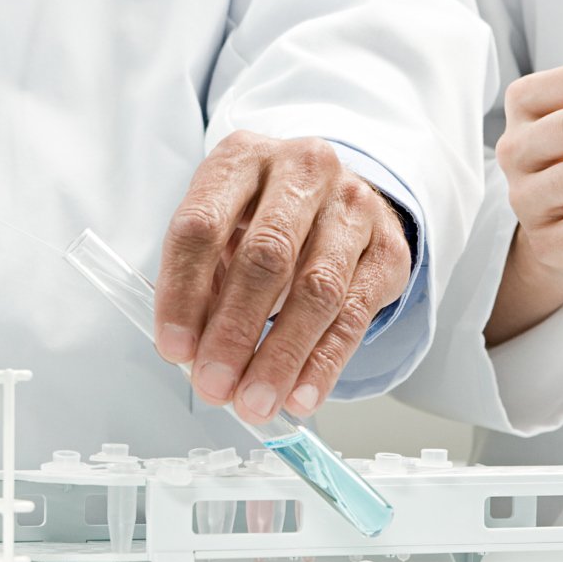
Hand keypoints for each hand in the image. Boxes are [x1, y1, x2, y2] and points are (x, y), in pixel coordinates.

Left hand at [155, 131, 411, 422]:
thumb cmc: (264, 217)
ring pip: (316, 289)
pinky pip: (354, 316)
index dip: (183, 293)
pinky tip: (301, 395)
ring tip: (255, 402)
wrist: (336, 197)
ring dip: (281, 357)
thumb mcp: (222, 230)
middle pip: (266, 257)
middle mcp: (302, 171)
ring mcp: (352, 206)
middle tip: (214, 384)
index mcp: (242, 158)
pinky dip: (324, 363)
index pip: (202, 226)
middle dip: (235, 332)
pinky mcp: (388, 248)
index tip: (174, 349)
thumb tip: (190, 354)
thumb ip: (203, 283)